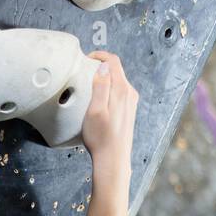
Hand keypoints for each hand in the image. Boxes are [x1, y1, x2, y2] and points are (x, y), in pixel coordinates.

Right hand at [82, 51, 138, 176]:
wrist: (113, 159)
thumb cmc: (101, 138)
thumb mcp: (95, 110)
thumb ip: (100, 86)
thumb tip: (103, 66)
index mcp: (121, 90)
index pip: (113, 61)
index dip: (99, 56)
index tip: (86, 59)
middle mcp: (129, 94)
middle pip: (116, 70)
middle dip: (100, 65)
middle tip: (85, 69)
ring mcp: (130, 103)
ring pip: (117, 81)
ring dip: (104, 77)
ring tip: (89, 83)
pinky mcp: (128, 111)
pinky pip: (118, 92)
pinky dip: (108, 88)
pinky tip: (98, 98)